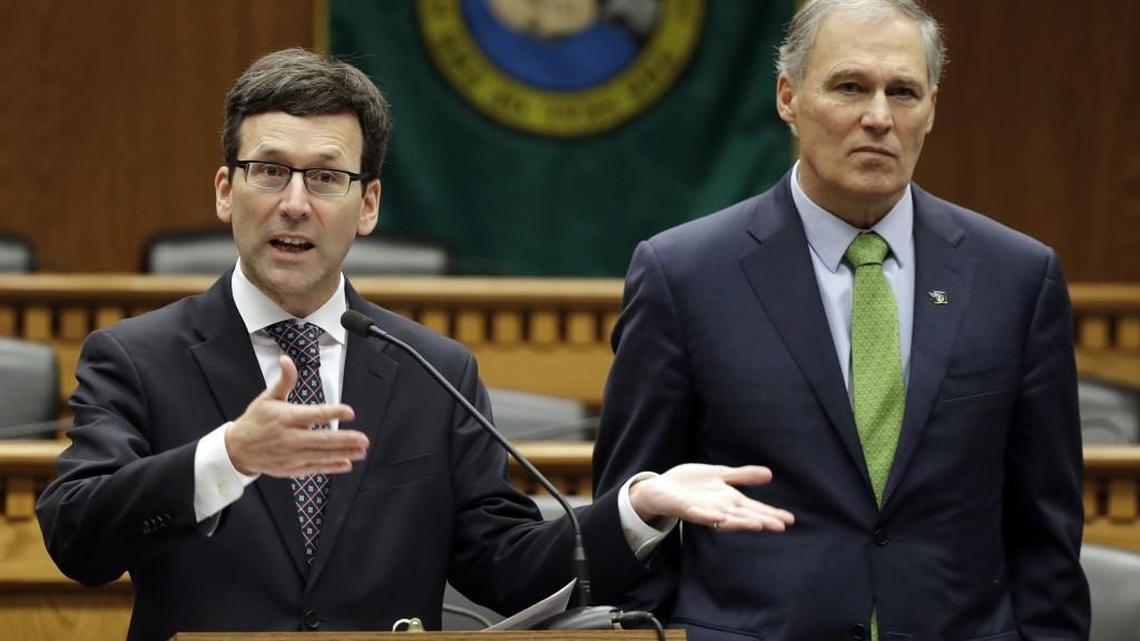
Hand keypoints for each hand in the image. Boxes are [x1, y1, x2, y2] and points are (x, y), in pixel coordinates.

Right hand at [225, 355, 368, 476]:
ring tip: (361, 451)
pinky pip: (314, 468)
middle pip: (321, 439)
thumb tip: (287, 360)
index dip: (333, 412)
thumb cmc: (255, 421)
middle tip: (363, 439)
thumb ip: (284, 381)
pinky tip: (346, 464)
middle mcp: (289, 438)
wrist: (236, 449)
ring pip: (321, 456)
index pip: (313, 415)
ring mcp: (290, 455)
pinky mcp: (291, 469)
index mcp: (285, 418)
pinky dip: (330, 467)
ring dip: (343, 454)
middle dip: (344, 440)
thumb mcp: (267, 398)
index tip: (350, 412)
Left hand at [628, 464, 794, 531]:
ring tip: (758, 525)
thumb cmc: (690, 484)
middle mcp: (719, 508)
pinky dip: (709, 516)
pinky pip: (698, 514)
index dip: (771, 513)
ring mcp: (702, 510)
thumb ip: (742, 477)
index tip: (789, 520)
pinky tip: (719, 517)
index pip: (754, 508)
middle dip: (761, 521)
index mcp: (728, 500)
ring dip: (740, 522)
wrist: (660, 488)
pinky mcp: (685, 507)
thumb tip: (769, 474)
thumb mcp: (720, 476)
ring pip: (724, 519)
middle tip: (780, 526)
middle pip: (743, 516)